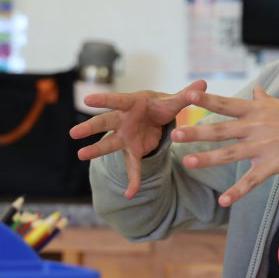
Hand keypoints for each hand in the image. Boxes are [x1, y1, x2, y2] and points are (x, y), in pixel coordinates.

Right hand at [69, 80, 207, 198]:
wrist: (156, 117)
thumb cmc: (160, 105)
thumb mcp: (174, 100)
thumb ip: (187, 94)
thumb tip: (204, 83)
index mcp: (133, 103)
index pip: (117, 100)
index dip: (104, 100)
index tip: (87, 99)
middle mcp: (124, 120)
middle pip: (105, 123)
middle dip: (91, 127)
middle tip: (74, 133)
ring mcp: (125, 136)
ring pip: (108, 143)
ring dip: (95, 150)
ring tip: (80, 155)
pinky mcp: (132, 150)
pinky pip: (131, 167)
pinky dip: (132, 180)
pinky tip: (130, 194)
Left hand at [170, 85, 278, 206]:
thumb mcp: (278, 105)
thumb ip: (263, 99)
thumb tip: (256, 89)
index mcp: (253, 111)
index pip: (225, 104)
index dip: (206, 100)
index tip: (187, 96)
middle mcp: (254, 128)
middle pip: (221, 130)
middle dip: (197, 132)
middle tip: (175, 134)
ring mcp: (261, 147)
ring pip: (230, 154)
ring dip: (207, 159)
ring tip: (187, 163)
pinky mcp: (270, 165)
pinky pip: (251, 180)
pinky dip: (237, 192)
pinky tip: (222, 201)